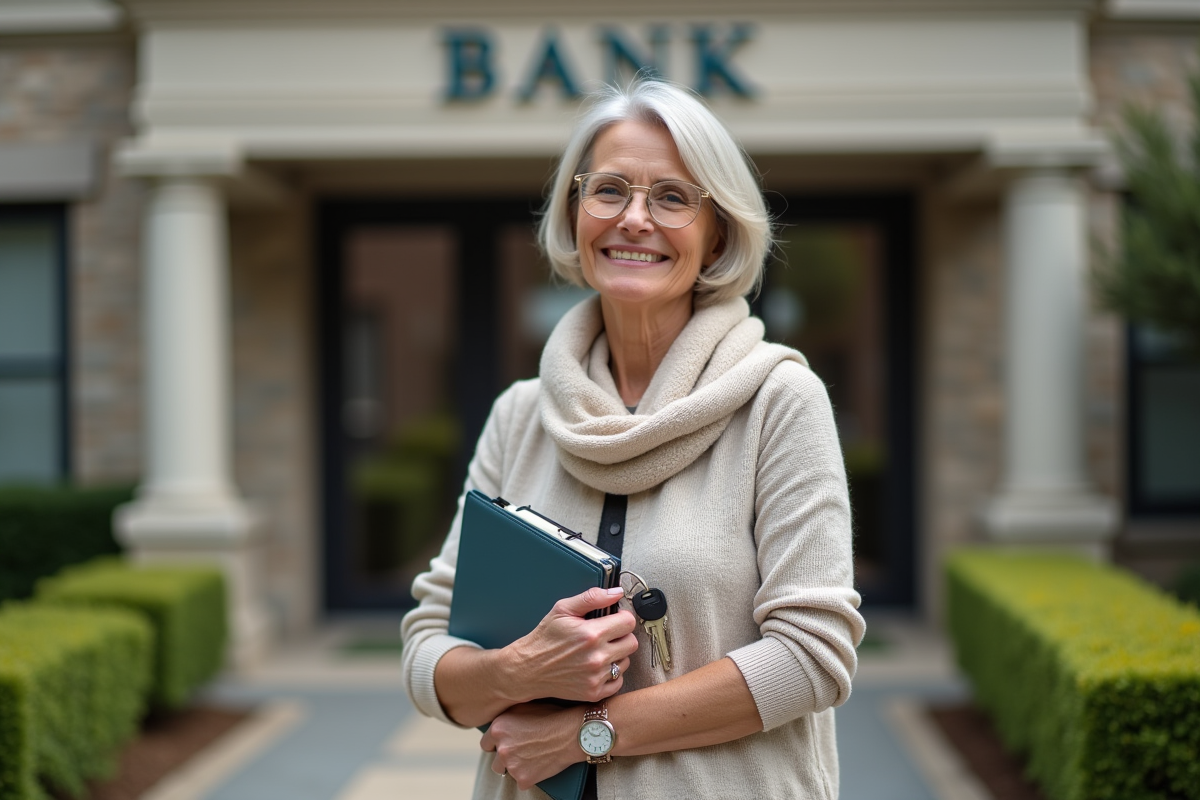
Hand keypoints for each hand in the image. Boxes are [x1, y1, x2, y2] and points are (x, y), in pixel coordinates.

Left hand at [481, 702, 580, 789]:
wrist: (573, 732)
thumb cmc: (553, 715)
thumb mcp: (525, 706)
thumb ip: (507, 716)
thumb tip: (501, 721)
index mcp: (498, 728)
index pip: (486, 743)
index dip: (496, 744)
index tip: (505, 744)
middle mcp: (501, 748)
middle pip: (495, 761)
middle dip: (506, 758)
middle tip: (522, 752)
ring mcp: (512, 765)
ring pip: (507, 772)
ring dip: (516, 767)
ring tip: (532, 758)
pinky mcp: (524, 779)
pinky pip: (522, 782)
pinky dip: (530, 776)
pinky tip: (541, 765)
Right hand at [505, 586, 637, 703]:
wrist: (528, 669)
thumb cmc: (544, 638)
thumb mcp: (563, 609)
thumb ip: (592, 598)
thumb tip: (616, 592)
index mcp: (591, 634)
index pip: (629, 623)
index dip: (622, 617)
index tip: (615, 619)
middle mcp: (596, 657)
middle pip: (632, 643)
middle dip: (621, 635)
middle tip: (606, 635)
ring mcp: (596, 677)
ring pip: (626, 662)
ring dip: (616, 655)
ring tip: (598, 651)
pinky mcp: (594, 693)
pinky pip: (618, 681)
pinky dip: (611, 674)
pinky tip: (597, 667)